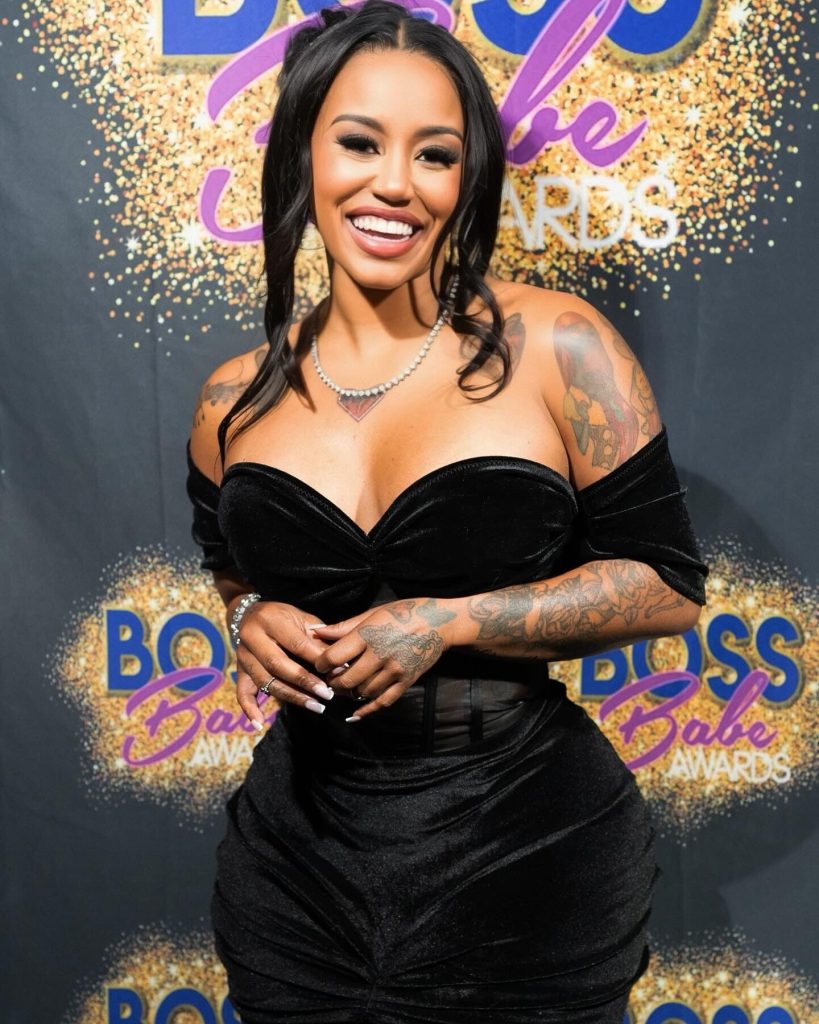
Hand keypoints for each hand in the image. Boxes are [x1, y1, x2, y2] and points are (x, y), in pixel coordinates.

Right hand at [233, 600, 336, 729]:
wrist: (251, 613)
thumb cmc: (284, 616)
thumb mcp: (302, 618)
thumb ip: (318, 638)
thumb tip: (340, 663)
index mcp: (270, 620)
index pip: (296, 643)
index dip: (318, 659)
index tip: (339, 671)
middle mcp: (252, 637)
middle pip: (277, 664)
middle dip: (304, 682)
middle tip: (327, 695)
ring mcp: (243, 656)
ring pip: (265, 681)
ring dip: (291, 696)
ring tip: (315, 706)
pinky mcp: (239, 670)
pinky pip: (241, 693)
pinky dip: (249, 709)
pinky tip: (260, 723)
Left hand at [311, 598, 456, 719]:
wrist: (440, 622)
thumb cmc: (405, 612)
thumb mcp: (372, 613)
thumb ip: (343, 626)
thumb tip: (316, 631)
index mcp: (368, 634)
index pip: (335, 657)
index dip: (321, 664)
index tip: (320, 664)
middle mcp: (380, 654)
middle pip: (347, 680)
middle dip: (333, 683)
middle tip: (330, 679)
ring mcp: (395, 670)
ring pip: (363, 693)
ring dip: (349, 694)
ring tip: (344, 688)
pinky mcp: (406, 681)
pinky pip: (383, 701)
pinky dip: (366, 711)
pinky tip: (355, 715)